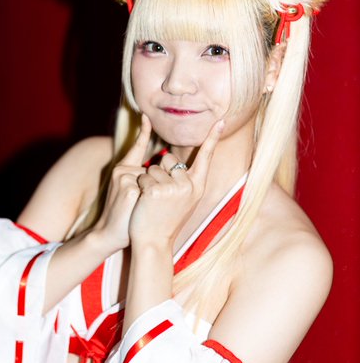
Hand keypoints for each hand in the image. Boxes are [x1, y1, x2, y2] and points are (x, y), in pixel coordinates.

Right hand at [93, 115, 151, 250]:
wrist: (109, 234)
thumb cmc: (126, 216)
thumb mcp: (134, 193)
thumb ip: (142, 180)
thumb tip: (159, 170)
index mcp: (123, 169)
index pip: (136, 147)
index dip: (142, 131)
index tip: (146, 116)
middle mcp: (122, 169)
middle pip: (154, 170)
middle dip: (154, 188)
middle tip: (138, 205)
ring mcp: (125, 177)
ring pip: (153, 179)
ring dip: (150, 196)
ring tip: (136, 209)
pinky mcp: (128, 186)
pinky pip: (149, 189)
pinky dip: (147, 201)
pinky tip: (134, 209)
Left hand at [129, 120, 223, 247]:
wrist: (154, 242)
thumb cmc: (166, 221)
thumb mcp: (183, 201)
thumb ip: (184, 181)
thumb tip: (174, 161)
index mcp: (197, 186)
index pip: (206, 157)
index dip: (213, 138)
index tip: (221, 120)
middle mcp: (189, 185)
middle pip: (169, 159)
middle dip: (159, 172)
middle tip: (160, 197)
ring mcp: (173, 187)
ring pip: (153, 167)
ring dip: (148, 181)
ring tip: (152, 203)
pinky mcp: (156, 189)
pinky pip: (143, 176)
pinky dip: (140, 187)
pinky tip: (145, 203)